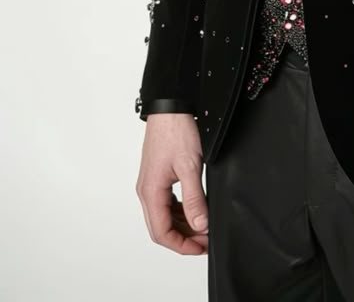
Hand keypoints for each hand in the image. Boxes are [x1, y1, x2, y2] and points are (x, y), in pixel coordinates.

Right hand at [135, 113, 208, 254]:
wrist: (170, 108)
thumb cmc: (176, 131)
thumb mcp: (190, 166)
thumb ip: (194, 198)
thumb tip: (200, 225)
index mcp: (151, 192)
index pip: (162, 233)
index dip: (182, 245)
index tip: (201, 247)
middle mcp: (146, 191)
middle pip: (161, 228)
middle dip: (183, 238)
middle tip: (205, 240)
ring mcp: (151, 184)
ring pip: (163, 217)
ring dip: (182, 226)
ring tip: (203, 227)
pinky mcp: (157, 177)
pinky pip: (166, 203)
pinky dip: (180, 212)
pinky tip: (194, 210)